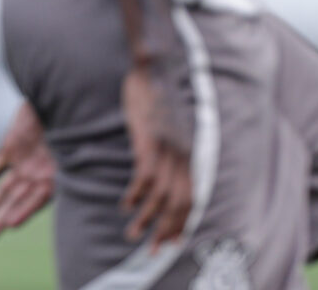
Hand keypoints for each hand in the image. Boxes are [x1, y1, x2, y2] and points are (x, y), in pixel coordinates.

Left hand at [0, 100, 54, 241]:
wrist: (54, 96)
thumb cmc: (67, 119)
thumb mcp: (68, 139)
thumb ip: (62, 156)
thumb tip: (56, 171)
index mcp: (55, 178)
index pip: (38, 200)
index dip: (25, 211)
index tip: (11, 223)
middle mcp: (37, 176)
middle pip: (16, 203)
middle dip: (0, 221)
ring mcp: (22, 164)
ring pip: (2, 191)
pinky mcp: (9, 150)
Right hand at [121, 63, 192, 248]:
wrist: (155, 66)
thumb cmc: (160, 94)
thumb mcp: (173, 126)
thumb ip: (172, 148)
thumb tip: (164, 167)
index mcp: (189, 153)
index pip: (191, 199)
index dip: (183, 224)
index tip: (172, 243)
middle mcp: (183, 154)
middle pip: (178, 204)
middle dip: (166, 231)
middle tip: (152, 251)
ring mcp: (167, 148)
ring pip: (161, 196)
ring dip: (147, 219)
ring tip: (132, 234)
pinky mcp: (150, 139)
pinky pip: (145, 177)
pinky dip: (136, 195)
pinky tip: (126, 204)